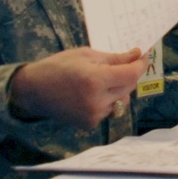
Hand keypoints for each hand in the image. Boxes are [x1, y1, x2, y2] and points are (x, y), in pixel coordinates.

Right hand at [9, 47, 147, 128]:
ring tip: (102, 79)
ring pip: (122, 99)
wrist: (33, 91)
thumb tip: (136, 55)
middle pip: (129, 87)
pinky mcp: (90, 123)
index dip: (141, 64)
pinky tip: (92, 93)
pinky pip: (110, 109)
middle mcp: (97, 100)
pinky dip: (108, 100)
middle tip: (122, 63)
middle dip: (129, 74)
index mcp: (96, 80)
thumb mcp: (85, 55)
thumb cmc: (58, 67)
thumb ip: (113, 58)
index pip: (131, 74)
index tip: (144, 56)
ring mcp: (94, 115)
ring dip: (119, 88)